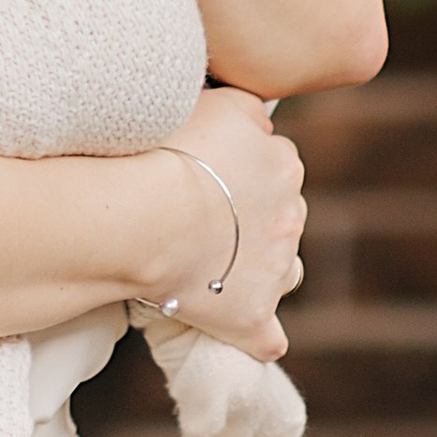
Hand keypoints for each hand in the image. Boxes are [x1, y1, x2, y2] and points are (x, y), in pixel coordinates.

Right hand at [148, 87, 305, 358]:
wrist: (145, 214)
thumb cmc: (168, 149)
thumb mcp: (217, 101)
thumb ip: (248, 108)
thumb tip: (260, 120)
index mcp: (283, 163)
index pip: (274, 161)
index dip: (240, 167)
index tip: (207, 171)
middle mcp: (290, 217)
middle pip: (281, 216)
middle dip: (252, 217)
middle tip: (202, 216)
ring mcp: (275, 271)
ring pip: (283, 270)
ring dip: (262, 269)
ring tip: (219, 267)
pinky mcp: (253, 317)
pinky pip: (266, 336)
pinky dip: (257, 333)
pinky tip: (241, 329)